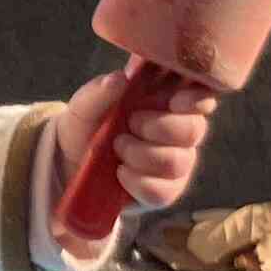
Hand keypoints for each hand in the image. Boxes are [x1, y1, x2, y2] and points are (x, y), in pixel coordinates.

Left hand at [43, 69, 214, 264]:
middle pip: (194, 130)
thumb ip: (99, 92)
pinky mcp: (165, 191)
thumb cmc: (85, 128)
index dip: (197, 99)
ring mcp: (174, 162)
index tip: (175, 102)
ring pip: (178, 162)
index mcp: (167, 101)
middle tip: (131, 123)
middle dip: (160, 127)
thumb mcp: (83, 106)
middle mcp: (178, 131)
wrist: (68, 167)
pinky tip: (120, 173)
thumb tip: (120, 79)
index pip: (201, 97)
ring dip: (143, 155)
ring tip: (117, 148)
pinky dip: (138, 182)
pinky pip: (164, 191)